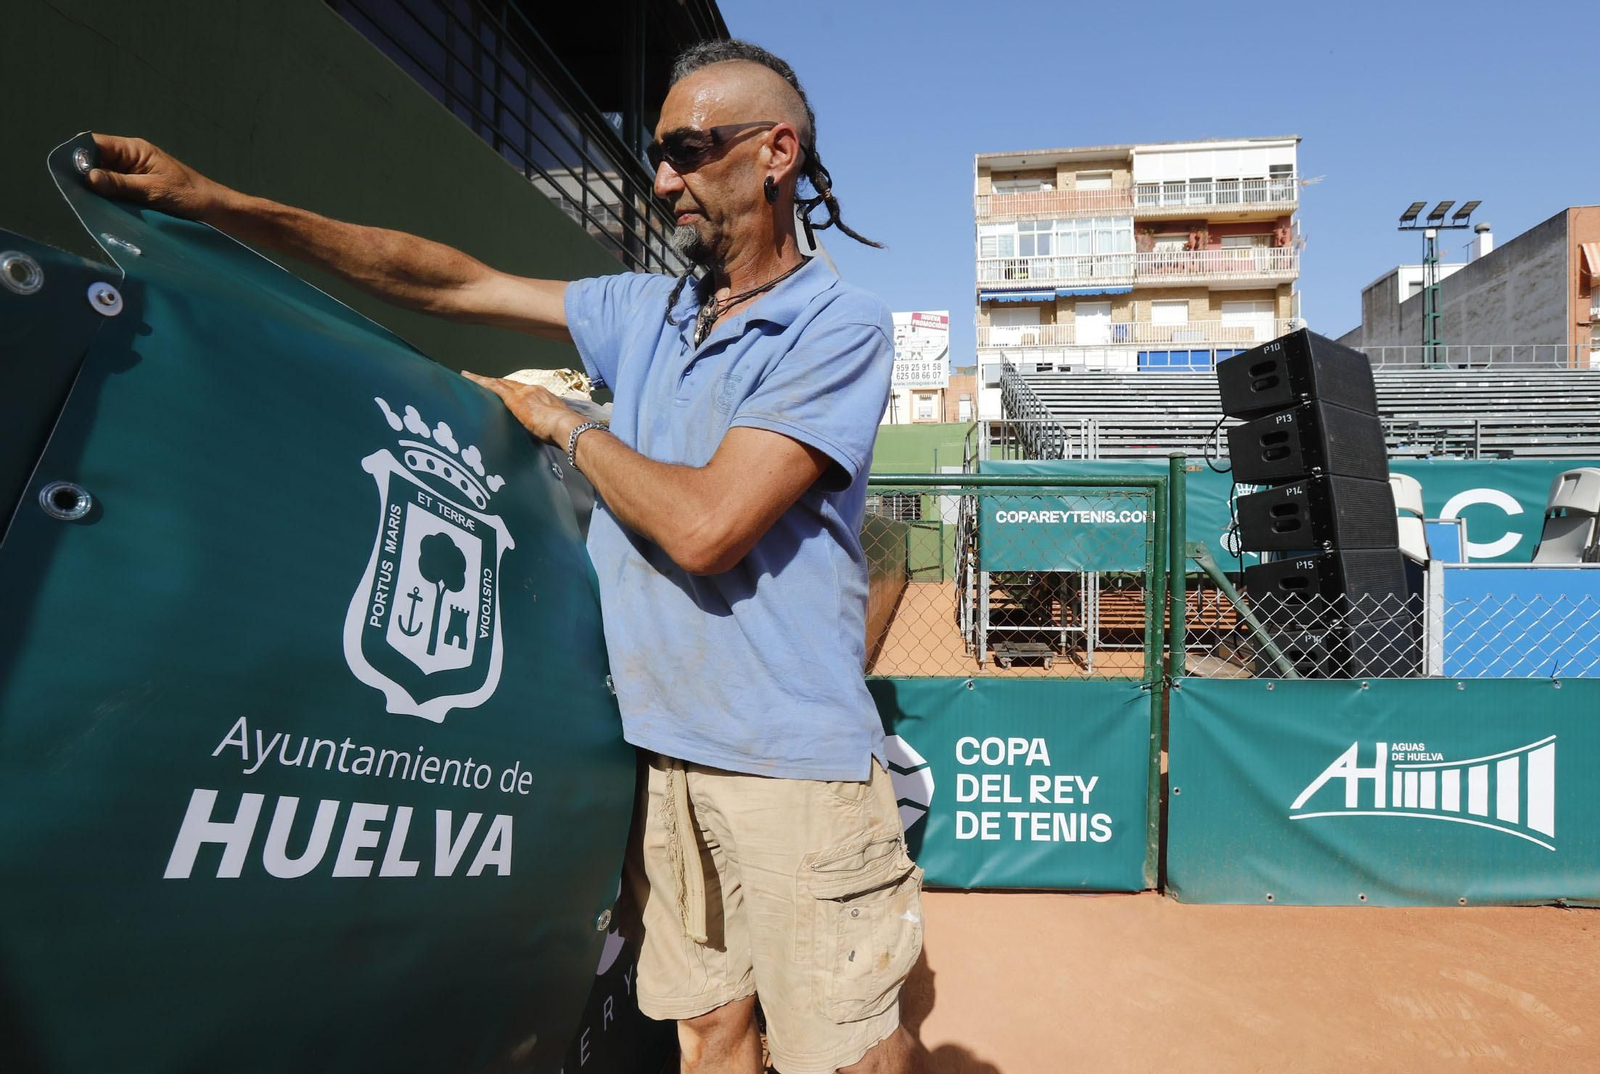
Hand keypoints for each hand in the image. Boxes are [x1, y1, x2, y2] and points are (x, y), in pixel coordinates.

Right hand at [84, 134, 235, 220]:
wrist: (214, 210)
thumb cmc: (190, 196)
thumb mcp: (153, 191)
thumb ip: (121, 184)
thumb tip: (89, 177)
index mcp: (135, 149)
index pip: (96, 143)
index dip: (79, 155)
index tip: (70, 173)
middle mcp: (131, 158)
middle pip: (96, 160)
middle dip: (86, 174)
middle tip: (77, 193)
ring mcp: (134, 174)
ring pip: (104, 177)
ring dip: (98, 189)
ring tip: (90, 203)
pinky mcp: (138, 189)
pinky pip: (116, 190)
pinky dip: (109, 198)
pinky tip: (104, 208)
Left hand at [462, 371, 583, 445]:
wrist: (566, 425)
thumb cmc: (565, 431)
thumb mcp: (555, 426)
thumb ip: (547, 426)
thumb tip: (546, 435)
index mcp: (543, 396)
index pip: (523, 390)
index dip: (512, 389)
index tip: (505, 389)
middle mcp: (532, 390)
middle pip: (509, 384)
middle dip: (497, 382)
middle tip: (482, 380)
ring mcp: (522, 393)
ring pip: (498, 383)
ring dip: (483, 380)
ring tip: (469, 377)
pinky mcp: (514, 398)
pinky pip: (493, 386)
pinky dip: (480, 381)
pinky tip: (468, 378)